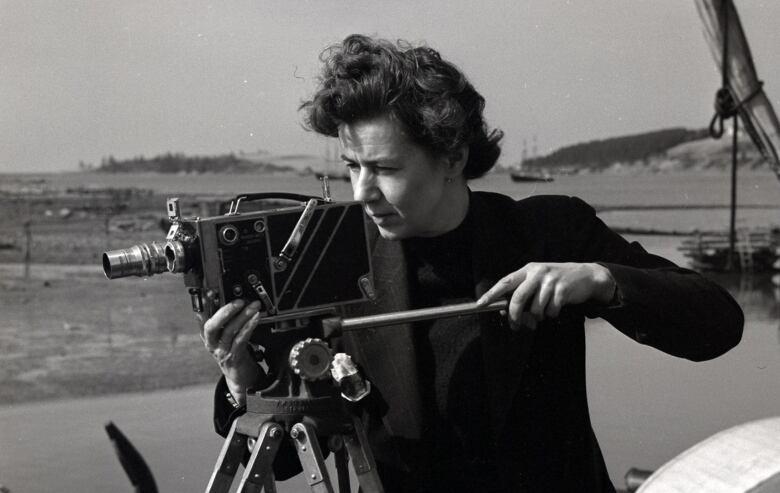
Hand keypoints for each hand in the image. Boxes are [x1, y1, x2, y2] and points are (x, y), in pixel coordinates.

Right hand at [198, 299, 262, 405]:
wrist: (241, 378)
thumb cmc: (235, 353)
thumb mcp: (228, 336)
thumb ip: (227, 321)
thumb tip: (234, 300)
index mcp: (208, 336)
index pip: (202, 318)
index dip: (205, 305)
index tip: (211, 292)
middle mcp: (211, 344)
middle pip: (212, 325)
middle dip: (225, 311)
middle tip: (238, 301)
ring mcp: (222, 352)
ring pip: (229, 331)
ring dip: (242, 316)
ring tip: (253, 306)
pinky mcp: (233, 358)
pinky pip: (240, 340)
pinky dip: (248, 327)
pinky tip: (255, 318)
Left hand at [477, 262, 614, 329]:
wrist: (586, 276)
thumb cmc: (556, 281)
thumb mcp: (537, 281)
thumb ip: (522, 293)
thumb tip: (504, 311)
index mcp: (527, 270)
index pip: (505, 282)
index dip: (492, 294)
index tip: (481, 304)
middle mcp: (537, 273)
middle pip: (518, 297)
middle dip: (515, 315)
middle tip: (515, 325)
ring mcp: (550, 281)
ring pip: (535, 308)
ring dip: (537, 317)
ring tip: (542, 314)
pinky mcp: (562, 289)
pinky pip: (551, 311)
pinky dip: (551, 315)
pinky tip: (555, 309)